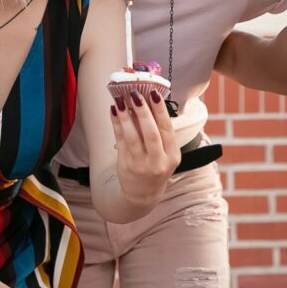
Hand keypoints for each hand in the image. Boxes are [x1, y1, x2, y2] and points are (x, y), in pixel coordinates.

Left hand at [110, 89, 180, 207]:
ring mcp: (141, 165)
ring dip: (125, 116)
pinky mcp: (126, 165)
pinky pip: (120, 141)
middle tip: (136, 93)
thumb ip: (159, 132)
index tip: (154, 93)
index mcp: (172, 155)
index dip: (160, 110)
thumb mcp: (165, 153)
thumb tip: (147, 100)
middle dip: (143, 112)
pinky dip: (116, 124)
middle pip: (151, 134)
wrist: (143, 194)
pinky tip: (113, 110)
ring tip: (120, 99)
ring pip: (133, 137)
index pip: (167, 129)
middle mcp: (158, 161)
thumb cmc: (156, 166)